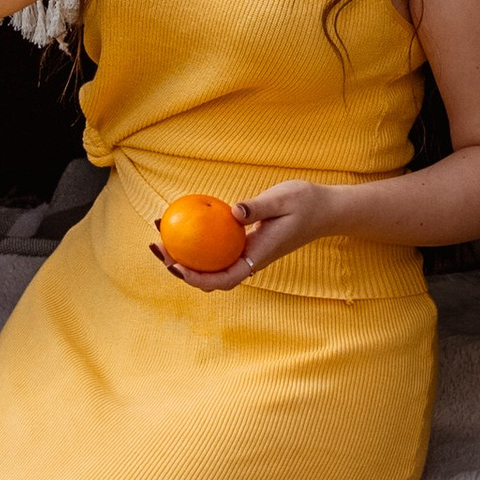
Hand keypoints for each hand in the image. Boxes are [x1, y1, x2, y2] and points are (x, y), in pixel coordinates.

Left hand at [152, 179, 342, 291]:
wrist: (323, 209)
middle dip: (178, 268)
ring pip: (208, 265)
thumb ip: (258, 207)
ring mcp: (244, 254)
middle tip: (156, 246)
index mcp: (257, 258)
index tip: (176, 266)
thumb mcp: (283, 200)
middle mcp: (248, 261)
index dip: (198, 279)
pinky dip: (195, 240)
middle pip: (208, 277)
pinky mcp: (242, 244)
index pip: (225, 279)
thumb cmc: (305, 203)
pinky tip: (180, 219)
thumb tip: (232, 212)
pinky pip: (214, 248)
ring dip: (182, 255)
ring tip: (159, 233)